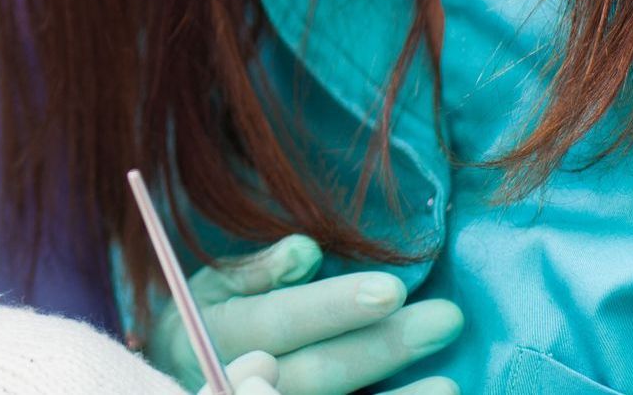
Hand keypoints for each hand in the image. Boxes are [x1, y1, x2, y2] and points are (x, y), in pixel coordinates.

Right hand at [147, 235, 462, 394]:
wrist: (182, 377)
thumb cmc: (215, 319)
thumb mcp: (217, 284)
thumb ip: (258, 270)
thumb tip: (307, 251)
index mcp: (216, 334)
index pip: (280, 321)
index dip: (334, 307)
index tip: (392, 288)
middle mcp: (238, 383)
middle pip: (315, 374)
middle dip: (382, 348)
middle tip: (445, 319)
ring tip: (449, 384)